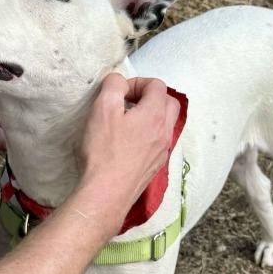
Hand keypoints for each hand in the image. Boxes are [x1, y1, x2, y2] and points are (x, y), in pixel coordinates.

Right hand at [75, 73, 180, 229]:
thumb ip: (113, 86)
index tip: (120, 92)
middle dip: (150, 96)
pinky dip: (149, 134)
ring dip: (151, 115)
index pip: (157, 85)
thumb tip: (118, 81)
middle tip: (128, 103)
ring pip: (166, 123)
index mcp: (155, 114)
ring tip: (127, 122)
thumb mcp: (102, 109)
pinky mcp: (156, 166)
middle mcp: (164, 131)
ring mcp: (162, 151)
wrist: (107, 192)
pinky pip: (160, 141)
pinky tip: (129, 143)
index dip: (138, 82)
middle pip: (169, 103)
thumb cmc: (104, 151)